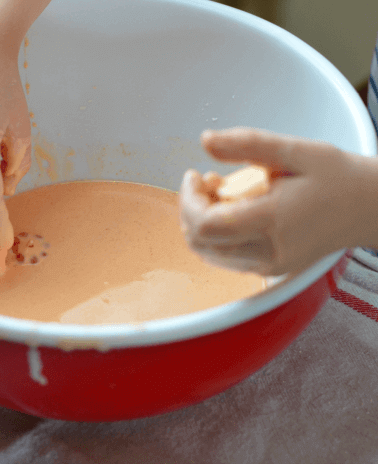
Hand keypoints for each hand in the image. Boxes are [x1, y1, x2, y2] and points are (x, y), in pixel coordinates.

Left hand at [179, 127, 362, 275]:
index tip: (194, 175)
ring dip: (200, 222)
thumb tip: (205, 140)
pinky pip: (224, 257)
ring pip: (208, 253)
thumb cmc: (337, 177)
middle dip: (191, 209)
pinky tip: (231, 209)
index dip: (189, 200)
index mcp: (274, 221)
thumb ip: (247, 143)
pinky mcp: (269, 270)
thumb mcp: (295, 150)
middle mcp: (269, 252)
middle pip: (200, 242)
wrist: (369, 208)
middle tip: (206, 181)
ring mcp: (268, 266)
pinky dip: (215, 234)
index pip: (207, 225)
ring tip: (219, 192)